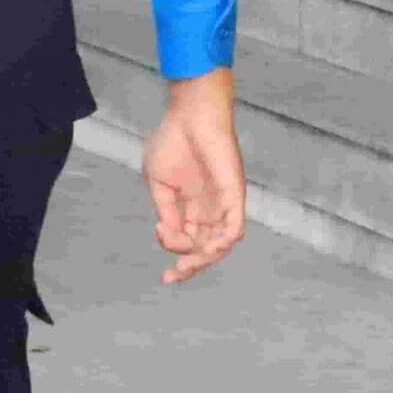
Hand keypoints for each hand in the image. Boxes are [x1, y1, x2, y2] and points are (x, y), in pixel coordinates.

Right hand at [143, 69, 245, 283]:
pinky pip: (235, 227)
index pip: (187, 241)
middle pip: (205, 249)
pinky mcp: (234, 197)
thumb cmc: (172, 143)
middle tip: (172, 276)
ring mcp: (223, 205)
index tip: (157, 238)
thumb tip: (171, 239)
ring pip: (220, 245)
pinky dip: (223, 242)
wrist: (189, 117)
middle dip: (189, 266)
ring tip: (185, 264)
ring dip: (204, 259)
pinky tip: (208, 249)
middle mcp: (209, 211)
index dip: (173, 251)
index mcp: (190, 207)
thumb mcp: (158, 184)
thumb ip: (166, 214)